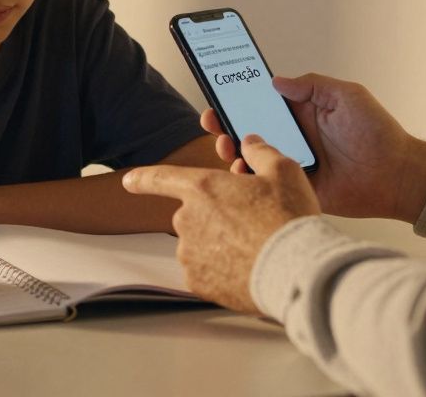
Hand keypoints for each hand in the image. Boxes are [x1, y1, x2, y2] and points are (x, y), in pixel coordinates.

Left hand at [121, 136, 320, 312]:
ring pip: (200, 244)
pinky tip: (246, 268)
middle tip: (250, 223)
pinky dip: (220, 270)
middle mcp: (188, 220)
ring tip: (253, 247)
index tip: (129, 181)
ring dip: (218, 244)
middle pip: (193, 215)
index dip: (143, 179)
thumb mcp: (284, 171)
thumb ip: (260, 152)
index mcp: (203, 187)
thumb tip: (250, 143)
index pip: (161, 178)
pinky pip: (204, 272)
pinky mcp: (198, 282)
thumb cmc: (289, 219)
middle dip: (215, 218)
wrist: (296, 269)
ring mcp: (190, 253)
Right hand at [202, 74, 425, 222]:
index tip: (218, 94)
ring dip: (234, 151)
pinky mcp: (295, 188)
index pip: (260, 103)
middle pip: (248, 129)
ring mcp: (291, 163)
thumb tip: (275, 81)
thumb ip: (311, 85)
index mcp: (300, 113)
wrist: (396, 175)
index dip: (236, 98)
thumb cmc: (377, 131)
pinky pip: (266, 185)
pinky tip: (244, 174)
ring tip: (229, 148)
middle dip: (226, 125)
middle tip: (215, 123)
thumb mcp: (346, 95)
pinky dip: (250, 180)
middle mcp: (291, 136)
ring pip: (251, 157)